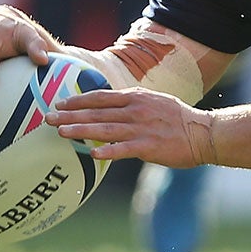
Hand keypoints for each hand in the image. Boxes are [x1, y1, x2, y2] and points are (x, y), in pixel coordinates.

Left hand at [48, 84, 215, 164]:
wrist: (203, 132)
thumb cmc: (178, 119)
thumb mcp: (154, 102)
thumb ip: (132, 103)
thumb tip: (110, 108)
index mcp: (136, 97)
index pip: (100, 97)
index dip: (78, 100)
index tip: (60, 103)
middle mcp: (136, 110)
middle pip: (96, 112)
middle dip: (70, 115)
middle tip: (47, 117)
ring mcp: (141, 128)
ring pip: (105, 129)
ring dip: (81, 130)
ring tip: (61, 132)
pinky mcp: (149, 146)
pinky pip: (123, 149)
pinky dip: (107, 151)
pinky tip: (92, 154)